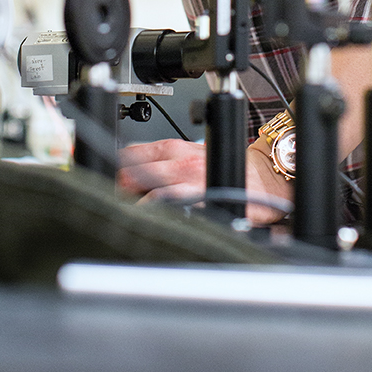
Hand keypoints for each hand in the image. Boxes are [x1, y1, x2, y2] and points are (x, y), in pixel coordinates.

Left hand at [117, 139, 291, 225]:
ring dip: (132, 205)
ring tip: (127, 216)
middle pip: (132, 173)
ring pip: (146, 192)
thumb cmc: (226, 169)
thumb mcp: (191, 155)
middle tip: (112, 201)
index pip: (131, 153)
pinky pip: (168, 209)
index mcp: (175, 148)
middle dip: (118, 188)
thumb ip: (162, 161)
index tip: (107, 180)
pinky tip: (151, 223)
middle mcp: (179, 162)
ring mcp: (189, 182)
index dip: (115, 169)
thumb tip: (129, 172)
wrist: (264, 180)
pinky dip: (155, 215)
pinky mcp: (200, 202)